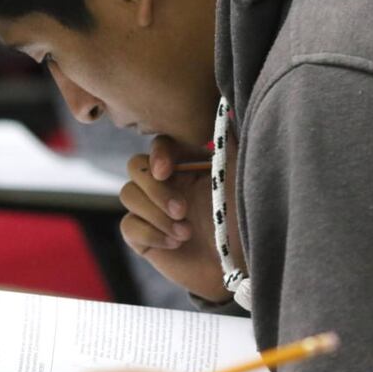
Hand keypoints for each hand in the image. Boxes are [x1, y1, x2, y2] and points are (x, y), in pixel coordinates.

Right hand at [119, 135, 242, 302]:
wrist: (239, 268)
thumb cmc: (244, 220)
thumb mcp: (239, 177)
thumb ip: (228, 142)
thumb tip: (225, 103)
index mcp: (188, 166)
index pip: (159, 146)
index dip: (158, 154)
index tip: (166, 170)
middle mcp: (167, 184)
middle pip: (135, 167)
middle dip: (156, 189)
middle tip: (182, 211)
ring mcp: (152, 210)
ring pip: (128, 194)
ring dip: (156, 214)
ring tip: (185, 232)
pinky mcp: (144, 237)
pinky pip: (128, 225)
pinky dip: (150, 233)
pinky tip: (175, 243)